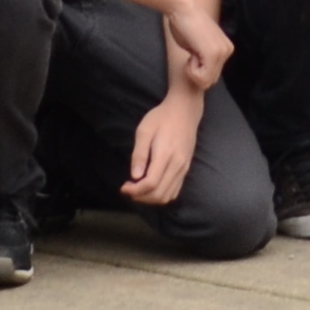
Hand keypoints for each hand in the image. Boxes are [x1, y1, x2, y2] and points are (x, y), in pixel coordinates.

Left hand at [124, 88, 205, 207]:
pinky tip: (151, 187)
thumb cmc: (161, 118)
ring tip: (138, 189)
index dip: (135, 190)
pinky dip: (161, 195)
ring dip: (150, 198)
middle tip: (128, 189)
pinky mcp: (186, 168)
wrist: (184, 111)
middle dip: (140, 197)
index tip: (123, 187)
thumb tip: (134, 176)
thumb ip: (139, 154)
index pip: (150, 183)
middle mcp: (177, 165)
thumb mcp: (144, 131)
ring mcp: (184, 168)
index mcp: (165, 155)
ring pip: (168, 196)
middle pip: (159, 194)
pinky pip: (175, 191)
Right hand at [162, 0, 234, 86]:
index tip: (192, 53)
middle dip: (196, 72)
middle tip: (191, 53)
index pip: (212, 76)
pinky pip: (202, 77)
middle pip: (210, 80)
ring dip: (193, 71)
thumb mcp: (199, 45)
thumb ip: (205, 59)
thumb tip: (203, 78)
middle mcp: (228, 50)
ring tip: (191, 52)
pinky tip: (190, 55)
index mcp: (227, 48)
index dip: (198, 70)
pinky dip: (191, 71)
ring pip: (206, 81)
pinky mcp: (213, 53)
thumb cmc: (185, 25)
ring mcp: (222, 52)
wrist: (182, 8)